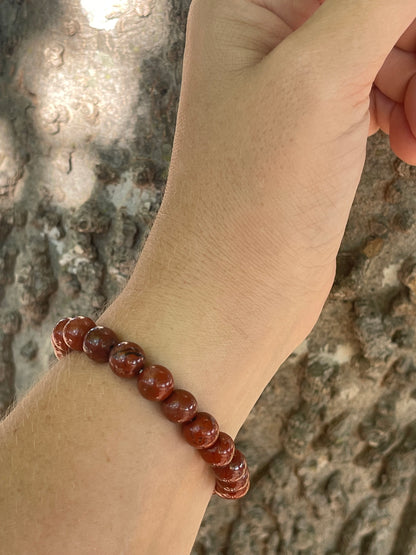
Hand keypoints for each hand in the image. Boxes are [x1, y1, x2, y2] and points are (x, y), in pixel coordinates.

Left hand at [149, 0, 415, 355]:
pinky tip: (412, 146)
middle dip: (413, 43)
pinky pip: (385, 87)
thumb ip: (379, 1)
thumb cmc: (255, 196)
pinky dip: (410, 110)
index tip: (406, 49)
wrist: (235, 293)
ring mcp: (295, 77)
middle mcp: (266, 29)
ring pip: (390, 44)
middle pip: (378, 6)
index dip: (397, 10)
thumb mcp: (321, 77)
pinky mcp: (319, 121)